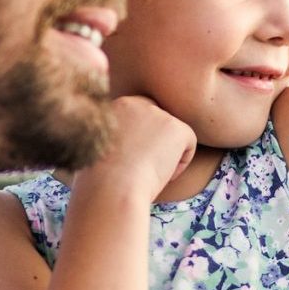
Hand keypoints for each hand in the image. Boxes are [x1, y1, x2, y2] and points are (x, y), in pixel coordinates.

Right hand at [66, 95, 194, 202]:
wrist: (112, 187)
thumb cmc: (100, 181)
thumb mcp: (99, 150)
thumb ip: (116, 139)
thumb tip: (128, 150)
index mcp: (115, 106)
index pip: (140, 117)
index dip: (142, 140)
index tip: (133, 161)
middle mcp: (136, 102)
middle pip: (159, 123)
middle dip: (157, 144)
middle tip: (144, 168)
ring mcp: (158, 113)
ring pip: (173, 136)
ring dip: (166, 156)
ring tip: (148, 173)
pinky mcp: (176, 126)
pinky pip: (189, 145)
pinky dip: (180, 165)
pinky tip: (162, 175)